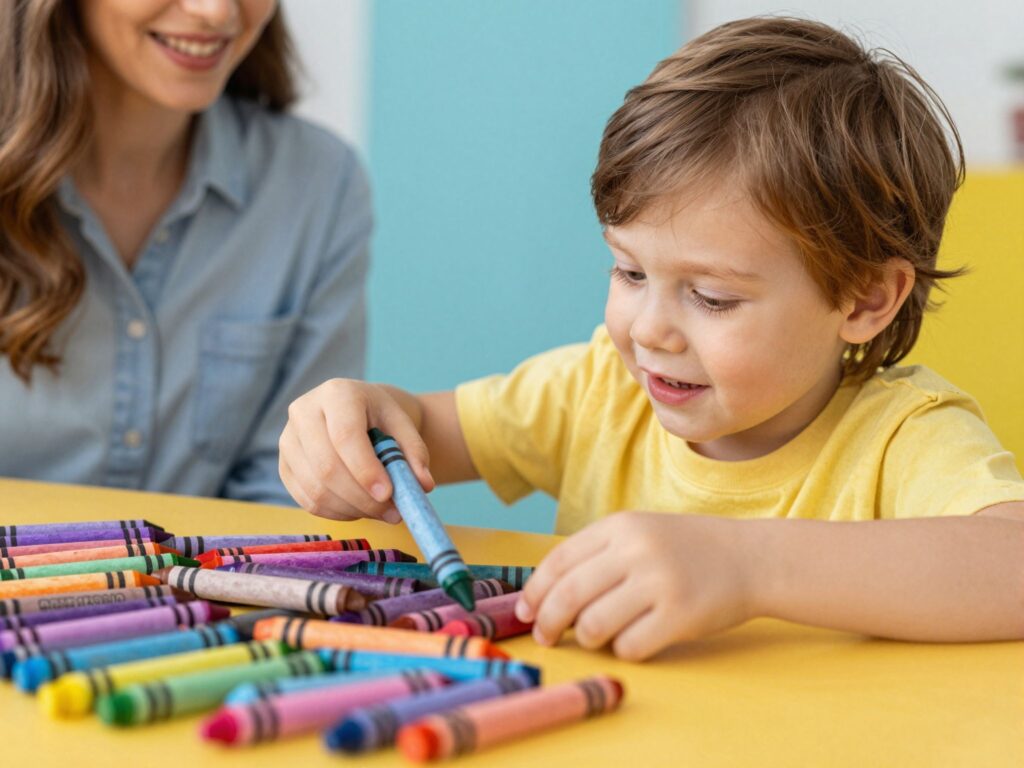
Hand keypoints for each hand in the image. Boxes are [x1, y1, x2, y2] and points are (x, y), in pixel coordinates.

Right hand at [279, 379, 434, 521]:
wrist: (356, 413)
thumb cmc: (380, 418)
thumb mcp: (403, 426)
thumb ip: (415, 453)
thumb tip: (423, 485)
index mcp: (336, 394)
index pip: (345, 436)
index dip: (365, 469)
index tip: (388, 494)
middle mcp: (304, 412)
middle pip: (327, 466)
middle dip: (362, 498)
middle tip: (393, 512)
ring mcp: (288, 440)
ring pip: (316, 489)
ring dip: (353, 509)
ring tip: (382, 512)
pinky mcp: (285, 467)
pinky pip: (308, 501)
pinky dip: (338, 513)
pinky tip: (360, 509)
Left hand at [515, 512, 762, 660]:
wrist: (750, 558)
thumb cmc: (685, 550)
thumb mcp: (639, 532)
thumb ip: (596, 555)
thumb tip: (543, 598)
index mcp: (620, 525)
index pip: (558, 561)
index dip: (535, 592)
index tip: (526, 613)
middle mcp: (636, 550)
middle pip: (568, 595)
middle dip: (547, 623)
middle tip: (546, 637)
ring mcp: (659, 582)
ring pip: (593, 625)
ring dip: (587, 638)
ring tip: (597, 636)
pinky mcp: (680, 616)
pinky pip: (628, 646)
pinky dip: (622, 650)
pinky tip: (632, 640)